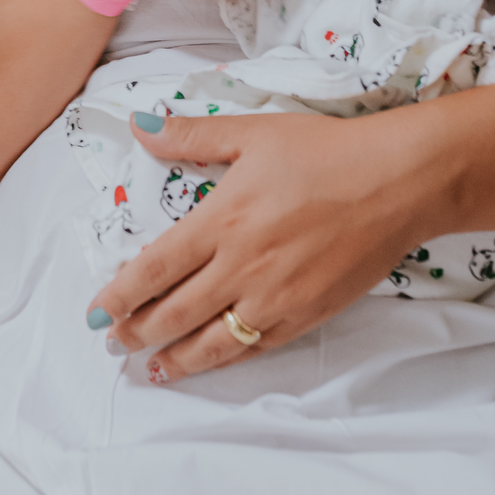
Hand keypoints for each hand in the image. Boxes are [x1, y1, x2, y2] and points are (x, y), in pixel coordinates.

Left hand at [85, 111, 426, 378]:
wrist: (398, 181)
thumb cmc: (325, 150)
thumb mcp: (253, 131)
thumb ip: (191, 135)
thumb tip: (138, 126)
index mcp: (222, 220)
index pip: (154, 268)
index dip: (120, 294)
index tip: (96, 311)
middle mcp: (242, 266)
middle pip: (174, 312)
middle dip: (137, 331)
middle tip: (112, 342)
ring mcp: (276, 297)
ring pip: (212, 341)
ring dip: (174, 358)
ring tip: (149, 369)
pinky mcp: (308, 314)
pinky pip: (256, 346)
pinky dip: (224, 359)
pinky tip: (208, 363)